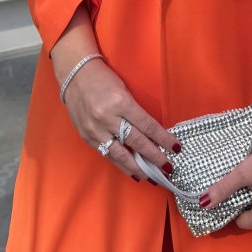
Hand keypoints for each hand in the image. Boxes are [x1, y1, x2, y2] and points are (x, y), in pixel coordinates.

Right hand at [63, 58, 180, 183]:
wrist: (75, 75)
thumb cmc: (104, 79)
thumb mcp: (124, 91)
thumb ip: (136, 113)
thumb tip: (152, 135)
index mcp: (121, 102)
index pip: (148, 126)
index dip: (163, 139)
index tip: (176, 148)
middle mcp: (108, 118)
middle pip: (136, 142)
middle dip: (154, 157)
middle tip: (168, 168)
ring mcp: (95, 129)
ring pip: (120, 154)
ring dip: (138, 168)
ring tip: (151, 177)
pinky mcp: (87, 137)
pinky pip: (106, 154)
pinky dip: (120, 165)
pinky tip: (131, 172)